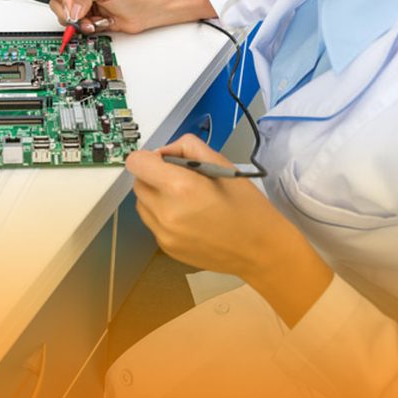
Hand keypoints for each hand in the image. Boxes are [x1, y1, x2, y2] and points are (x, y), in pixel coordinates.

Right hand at [43, 0, 154, 34]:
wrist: (143, 12)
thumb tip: (73, 8)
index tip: (73, 6)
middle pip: (56, 3)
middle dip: (68, 13)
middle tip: (80, 16)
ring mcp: (82, 7)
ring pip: (64, 18)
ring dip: (78, 23)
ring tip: (92, 21)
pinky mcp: (87, 20)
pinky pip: (76, 28)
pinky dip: (85, 29)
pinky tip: (96, 24)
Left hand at [125, 135, 310, 280]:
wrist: (260, 250)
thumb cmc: (246, 205)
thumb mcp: (221, 163)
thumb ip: (187, 147)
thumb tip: (164, 152)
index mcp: (180, 187)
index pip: (136, 163)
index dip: (149, 158)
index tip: (165, 161)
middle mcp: (165, 212)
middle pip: (138, 183)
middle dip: (153, 176)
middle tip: (180, 179)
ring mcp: (164, 234)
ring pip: (142, 204)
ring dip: (155, 196)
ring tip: (185, 199)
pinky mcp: (166, 248)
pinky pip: (153, 223)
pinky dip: (163, 216)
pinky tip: (189, 218)